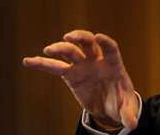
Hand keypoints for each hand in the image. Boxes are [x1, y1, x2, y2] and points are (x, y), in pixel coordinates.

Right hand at [22, 30, 138, 129]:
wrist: (110, 106)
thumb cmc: (121, 102)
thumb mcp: (127, 109)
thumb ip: (129, 114)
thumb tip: (132, 124)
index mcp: (112, 64)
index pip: (110, 48)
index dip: (105, 41)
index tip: (98, 37)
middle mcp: (96, 60)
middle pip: (87, 43)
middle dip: (79, 37)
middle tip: (69, 36)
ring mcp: (82, 65)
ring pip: (69, 51)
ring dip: (59, 48)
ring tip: (47, 50)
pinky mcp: (70, 74)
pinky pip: (54, 67)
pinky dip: (41, 64)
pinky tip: (28, 61)